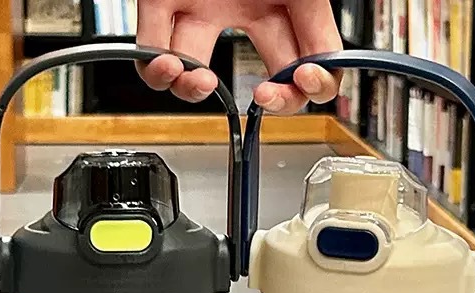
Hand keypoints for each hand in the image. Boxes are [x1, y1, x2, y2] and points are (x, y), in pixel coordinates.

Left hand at [136, 0, 341, 113]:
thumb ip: (317, 30)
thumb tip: (326, 75)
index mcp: (276, 3)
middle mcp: (238, 10)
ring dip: (193, 93)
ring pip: (191, 75)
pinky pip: (148, 48)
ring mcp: (198, 9)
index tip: (305, 82)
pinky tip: (173, 65)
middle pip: (253, 78)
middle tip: (264, 98)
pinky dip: (155, 69)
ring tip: (203, 83)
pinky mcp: (159, 1)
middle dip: (267, 100)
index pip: (296, 64)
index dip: (304, 86)